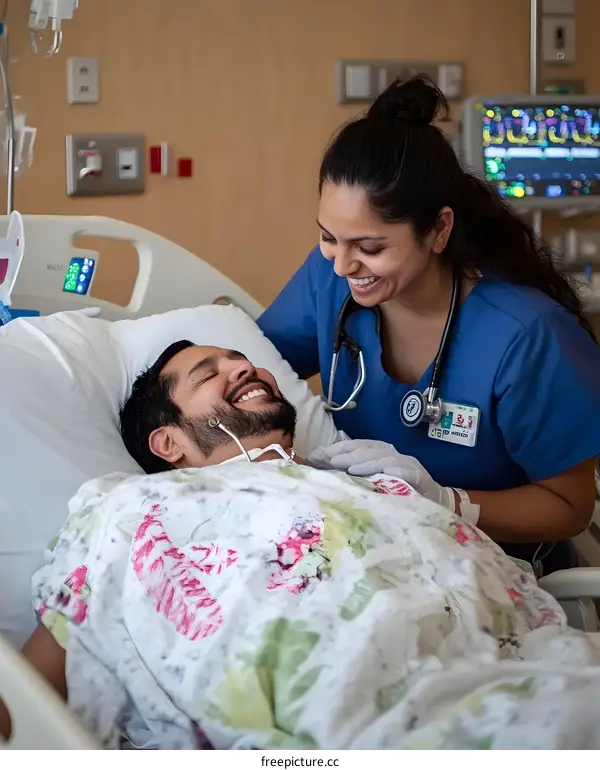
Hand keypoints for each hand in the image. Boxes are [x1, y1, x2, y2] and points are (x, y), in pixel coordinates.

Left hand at [309, 439, 454, 509]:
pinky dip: (387, 469)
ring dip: (361, 460)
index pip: (356, 447)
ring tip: (342, 465)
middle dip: (343, 453)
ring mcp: (408, 465)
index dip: (336, 449)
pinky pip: (402, 470)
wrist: (439, 509)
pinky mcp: (420, 478)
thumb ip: (355, 479)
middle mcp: (394, 457)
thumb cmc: (403, 499)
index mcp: (382, 456)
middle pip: (366, 449)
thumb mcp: (376, 488)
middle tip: (323, 459)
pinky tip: (371, 473)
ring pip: (382, 456)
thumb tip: (323, 475)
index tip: (314, 456)